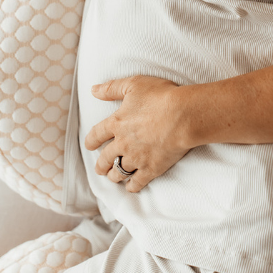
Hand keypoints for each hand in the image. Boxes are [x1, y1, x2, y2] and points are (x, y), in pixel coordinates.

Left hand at [84, 75, 194, 192]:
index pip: (96, 135)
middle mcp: (122, 143)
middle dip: (101, 165)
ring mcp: (136, 158)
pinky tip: (130, 187)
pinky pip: (137, 182)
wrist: (182, 116)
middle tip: (100, 169)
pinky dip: (132, 186)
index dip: (91, 141)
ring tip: (113, 177)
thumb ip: (111, 88)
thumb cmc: (161, 97)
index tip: (90, 145)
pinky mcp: (151, 168)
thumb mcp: (133, 85)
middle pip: (105, 158)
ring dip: (114, 176)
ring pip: (119, 172)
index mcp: (116, 123)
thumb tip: (93, 90)